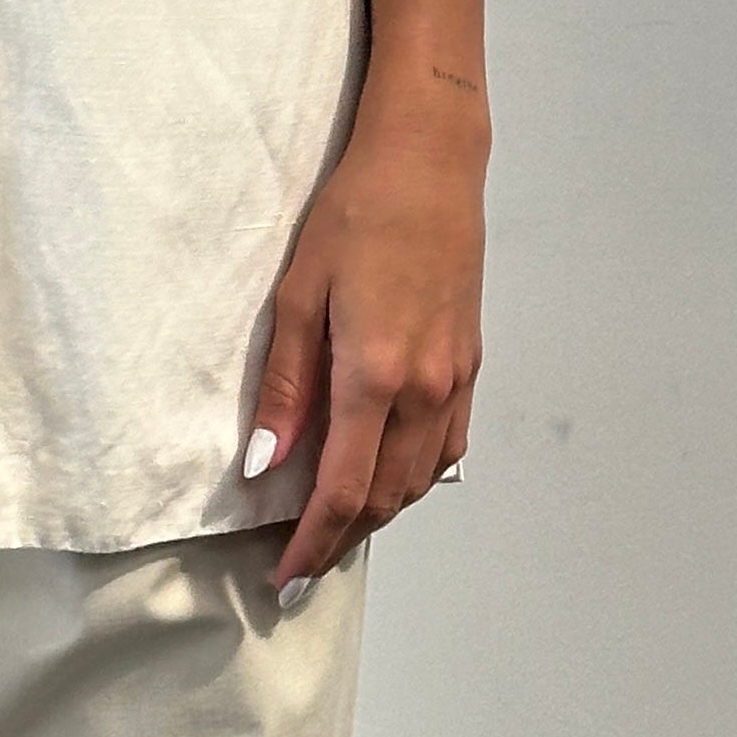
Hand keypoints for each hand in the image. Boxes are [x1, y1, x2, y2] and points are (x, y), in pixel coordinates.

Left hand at [247, 103, 484, 599]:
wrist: (430, 162)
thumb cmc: (358, 212)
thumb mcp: (300, 292)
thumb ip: (285, 385)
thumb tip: (267, 462)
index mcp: (375, 376)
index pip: (344, 490)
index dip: (312, 543)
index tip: (285, 574)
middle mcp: (424, 390)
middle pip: (385, 497)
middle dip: (343, 539)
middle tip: (302, 562)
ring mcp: (455, 380)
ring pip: (421, 480)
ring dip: (380, 512)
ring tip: (337, 526)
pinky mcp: (470, 363)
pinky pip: (447, 446)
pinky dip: (416, 477)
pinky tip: (390, 474)